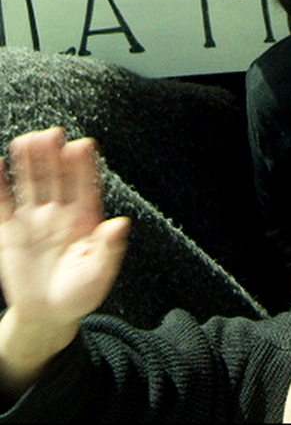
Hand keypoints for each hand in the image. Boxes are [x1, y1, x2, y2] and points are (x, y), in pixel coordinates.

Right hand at [0, 129, 127, 353]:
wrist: (48, 314)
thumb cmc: (80, 293)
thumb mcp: (98, 273)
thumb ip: (108, 248)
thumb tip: (120, 223)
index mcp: (86, 219)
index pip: (85, 185)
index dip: (84, 165)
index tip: (83, 145)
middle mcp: (61, 213)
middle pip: (58, 177)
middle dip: (55, 156)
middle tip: (53, 134)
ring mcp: (35, 219)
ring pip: (32, 183)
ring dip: (30, 162)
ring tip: (28, 139)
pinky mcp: (11, 231)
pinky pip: (4, 203)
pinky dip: (0, 185)